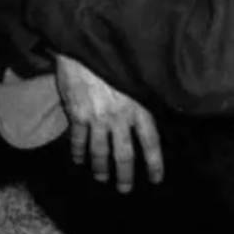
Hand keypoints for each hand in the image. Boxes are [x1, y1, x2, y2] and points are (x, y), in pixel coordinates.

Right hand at [53, 54, 163, 192]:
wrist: (84, 44)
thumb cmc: (112, 58)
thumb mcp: (135, 77)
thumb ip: (141, 97)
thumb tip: (149, 116)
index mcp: (138, 107)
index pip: (151, 142)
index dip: (154, 163)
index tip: (155, 179)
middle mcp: (120, 117)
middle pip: (124, 154)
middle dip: (125, 175)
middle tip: (124, 189)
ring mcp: (97, 117)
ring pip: (100, 152)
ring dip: (101, 168)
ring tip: (102, 177)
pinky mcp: (78, 114)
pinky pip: (79, 140)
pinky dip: (78, 153)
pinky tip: (79, 160)